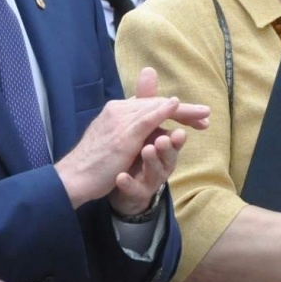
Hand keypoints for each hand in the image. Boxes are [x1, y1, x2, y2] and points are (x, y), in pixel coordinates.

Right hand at [55, 67, 209, 208]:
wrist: (75, 177)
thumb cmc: (94, 164)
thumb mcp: (114, 142)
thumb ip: (130, 131)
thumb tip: (147, 131)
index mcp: (116, 111)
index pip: (150, 104)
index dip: (172, 109)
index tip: (193, 117)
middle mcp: (118, 110)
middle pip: (156, 103)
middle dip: (183, 109)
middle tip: (206, 114)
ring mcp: (120, 120)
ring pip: (155, 108)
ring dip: (182, 109)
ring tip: (203, 114)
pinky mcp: (123, 134)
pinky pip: (146, 118)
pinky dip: (162, 110)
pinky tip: (176, 106)